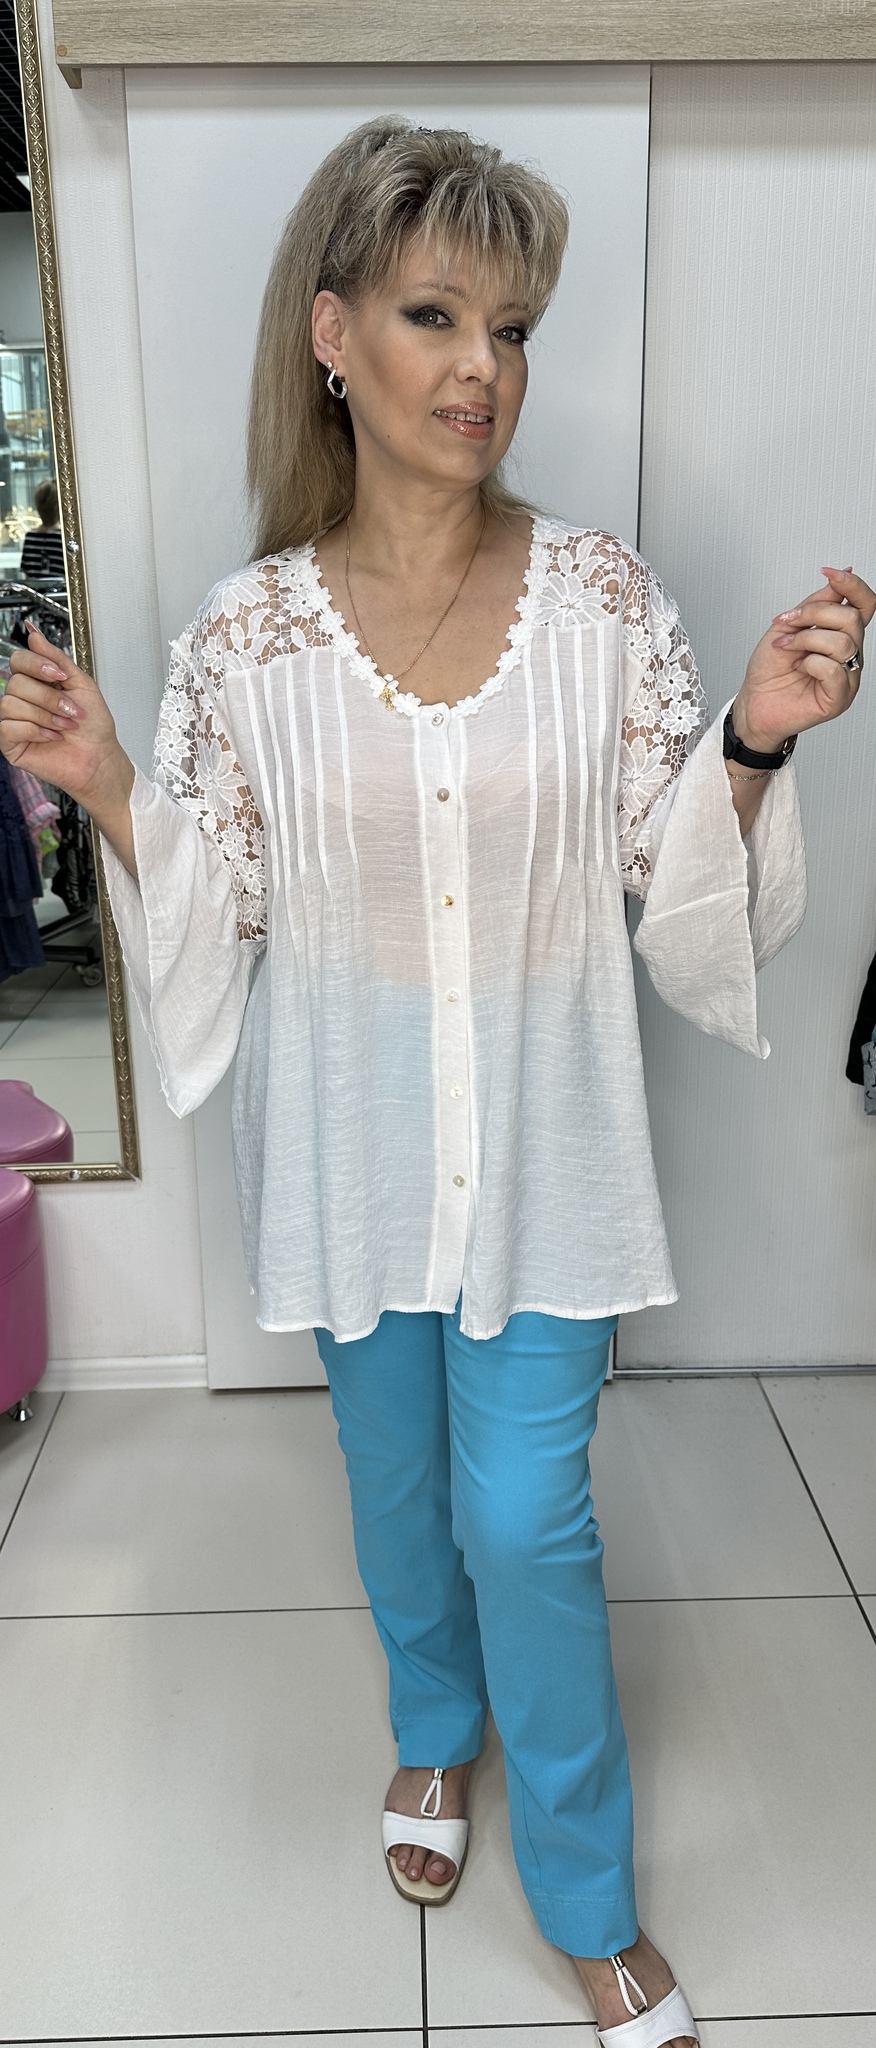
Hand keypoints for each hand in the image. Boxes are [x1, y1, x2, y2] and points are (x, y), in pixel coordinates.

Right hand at [0, 623, 132, 812]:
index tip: (60, 676)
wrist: (100, 758)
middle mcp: (23, 699)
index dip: (37, 664)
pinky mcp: (11, 743)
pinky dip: (35, 730)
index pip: (19, 660)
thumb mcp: (80, 683)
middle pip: (16, 682)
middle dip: (49, 697)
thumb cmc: (93, 727)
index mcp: (37, 683)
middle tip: (70, 710)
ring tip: (64, 725)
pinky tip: (51, 737)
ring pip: (10, 703)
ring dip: (44, 715)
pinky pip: (7, 727)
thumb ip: (56, 658)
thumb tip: (33, 633)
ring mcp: (14, 721)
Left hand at [733, 565, 872, 752]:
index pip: (864, 604)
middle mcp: (849, 654)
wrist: (754, 702)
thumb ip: (815, 604)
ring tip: (788, 648)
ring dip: (807, 640)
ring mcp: (847, 676)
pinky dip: (811, 664)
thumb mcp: (788, 625)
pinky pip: (834, 670)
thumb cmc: (770, 670)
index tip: (830, 573)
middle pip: (852, 619)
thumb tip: (838, 579)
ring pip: (843, 643)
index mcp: (840, 634)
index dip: (852, 586)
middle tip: (789, 623)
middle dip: (815, 614)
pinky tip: (800, 668)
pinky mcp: (840, 697)